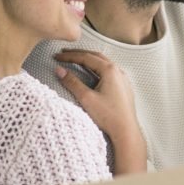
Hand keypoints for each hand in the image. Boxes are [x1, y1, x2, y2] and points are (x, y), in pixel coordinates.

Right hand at [54, 49, 146, 174]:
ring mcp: (123, 78)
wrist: (126, 131)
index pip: (86, 57)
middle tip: (64, 53)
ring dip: (89, 59)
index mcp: (110, 70)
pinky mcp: (124, 87)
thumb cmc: (108, 116)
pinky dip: (97, 67)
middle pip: (96, 56)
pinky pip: (110, 71)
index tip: (56, 56)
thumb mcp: (86, 98)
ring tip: (76, 59)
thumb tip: (59, 70)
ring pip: (104, 62)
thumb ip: (72, 82)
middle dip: (79, 54)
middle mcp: (118, 71)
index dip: (69, 56)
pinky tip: (93, 72)